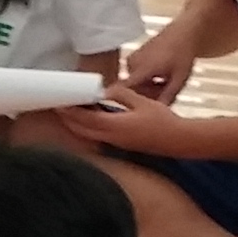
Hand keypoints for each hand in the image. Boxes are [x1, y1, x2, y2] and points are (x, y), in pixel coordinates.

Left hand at [60, 92, 176, 152]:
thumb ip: (122, 95)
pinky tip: (91, 120)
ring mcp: (117, 144)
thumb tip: (105, 90)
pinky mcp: (122, 146)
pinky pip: (99, 138)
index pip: (87, 120)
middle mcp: (113, 138)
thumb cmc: (162, 120)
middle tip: (59, 108)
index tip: (61, 103)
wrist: (178, 140)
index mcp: (116, 126)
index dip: (72, 112)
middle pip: (83, 131)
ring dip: (78, 126)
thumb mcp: (142, 102)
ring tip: (71, 113)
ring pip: (90, 136)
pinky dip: (90, 129)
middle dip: (69, 121)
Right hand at [124, 28, 199, 106]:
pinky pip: (135, 78)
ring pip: (135, 86)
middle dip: (148, 96)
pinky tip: (160, 77)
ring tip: (165, 83)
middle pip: (133, 91)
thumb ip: (168, 98)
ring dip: (148, 89)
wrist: (182, 34)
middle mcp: (132, 64)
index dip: (120, 101)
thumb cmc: (182, 54)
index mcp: (143, 68)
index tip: (123, 112)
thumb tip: (158, 114)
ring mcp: (130, 61)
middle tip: (167, 92)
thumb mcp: (180, 79)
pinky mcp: (131, 60)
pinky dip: (146, 81)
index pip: (124, 89)